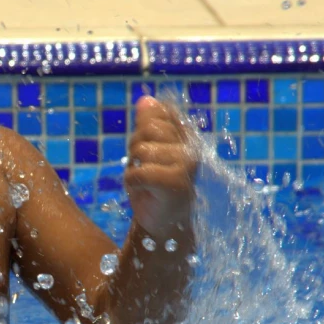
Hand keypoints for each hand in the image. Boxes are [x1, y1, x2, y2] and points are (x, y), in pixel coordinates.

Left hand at [125, 97, 196, 238]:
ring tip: (146, 183)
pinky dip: (132, 183)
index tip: (149, 153)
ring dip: (134, 168)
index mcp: (186, 136)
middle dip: (136, 150)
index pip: (159, 113)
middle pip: (147, 129)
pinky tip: (144, 192)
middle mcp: (191, 147)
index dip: (144, 131)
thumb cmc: (153, 187)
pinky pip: (137, 173)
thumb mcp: (146, 151)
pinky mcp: (176, 183)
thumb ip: (148, 124)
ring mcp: (186, 165)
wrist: (163, 225)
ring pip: (141, 150)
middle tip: (145, 170)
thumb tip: (145, 99)